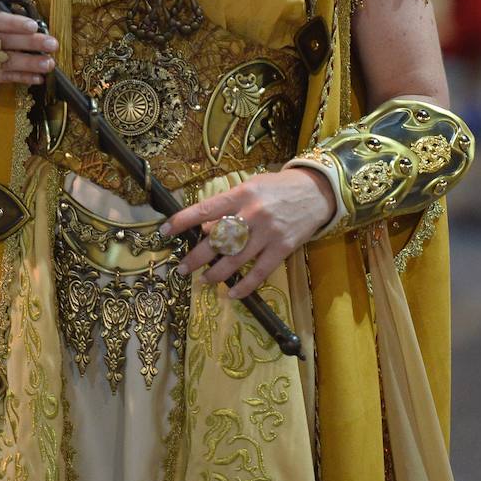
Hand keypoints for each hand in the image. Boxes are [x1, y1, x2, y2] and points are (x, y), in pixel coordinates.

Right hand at [0, 3, 56, 85]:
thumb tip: (28, 18)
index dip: (12, 23)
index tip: (33, 25)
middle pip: (2, 42)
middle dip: (29, 44)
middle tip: (52, 44)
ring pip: (3, 62)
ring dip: (29, 64)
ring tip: (49, 63)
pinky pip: (0, 77)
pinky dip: (20, 77)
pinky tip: (37, 77)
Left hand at [162, 167, 335, 299]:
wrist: (315, 192)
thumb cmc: (276, 188)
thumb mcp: (250, 187)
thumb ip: (228, 206)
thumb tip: (205, 229)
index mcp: (241, 194)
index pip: (205, 209)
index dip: (183, 221)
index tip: (164, 231)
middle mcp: (252, 213)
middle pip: (218, 240)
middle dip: (196, 257)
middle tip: (182, 269)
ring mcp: (268, 233)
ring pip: (236, 259)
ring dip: (216, 274)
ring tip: (203, 280)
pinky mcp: (283, 248)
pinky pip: (259, 272)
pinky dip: (244, 286)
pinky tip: (231, 293)